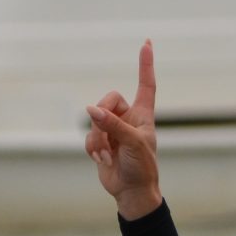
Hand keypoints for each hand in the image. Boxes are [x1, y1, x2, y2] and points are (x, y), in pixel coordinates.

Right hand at [85, 40, 161, 219]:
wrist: (131, 192)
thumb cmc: (141, 167)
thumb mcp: (131, 143)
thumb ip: (112, 124)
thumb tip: (90, 110)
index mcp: (143, 115)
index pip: (146, 84)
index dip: (146, 65)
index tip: (147, 43)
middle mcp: (128, 119)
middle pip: (108, 99)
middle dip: (103, 116)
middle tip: (107, 136)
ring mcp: (113, 130)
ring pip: (95, 119)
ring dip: (97, 138)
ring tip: (106, 155)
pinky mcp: (100, 142)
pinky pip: (88, 136)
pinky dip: (91, 148)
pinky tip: (101, 160)